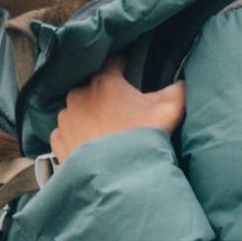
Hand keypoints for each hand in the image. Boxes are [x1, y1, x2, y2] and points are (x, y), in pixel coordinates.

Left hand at [50, 61, 183, 163]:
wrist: (116, 177)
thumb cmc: (141, 139)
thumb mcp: (169, 111)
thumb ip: (178, 89)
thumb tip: (184, 81)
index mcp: (104, 81)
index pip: (114, 63)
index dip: (125, 68)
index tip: (130, 76)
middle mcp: (79, 94)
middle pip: (95, 88)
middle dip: (106, 97)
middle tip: (122, 115)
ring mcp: (66, 118)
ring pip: (78, 110)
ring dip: (89, 116)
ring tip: (106, 133)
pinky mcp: (58, 139)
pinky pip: (66, 131)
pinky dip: (76, 135)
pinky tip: (91, 146)